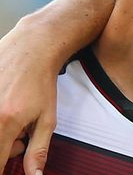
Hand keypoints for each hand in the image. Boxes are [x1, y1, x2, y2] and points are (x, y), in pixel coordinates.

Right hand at [0, 20, 57, 174]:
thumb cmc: (41, 82)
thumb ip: (38, 150)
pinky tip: (4, 109)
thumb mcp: (47, 118)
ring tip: (13, 119)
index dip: (2, 168)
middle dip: (4, 148)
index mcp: (5, 122)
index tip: (9, 164)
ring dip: (0, 133)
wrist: (31, 49)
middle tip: (20, 136)